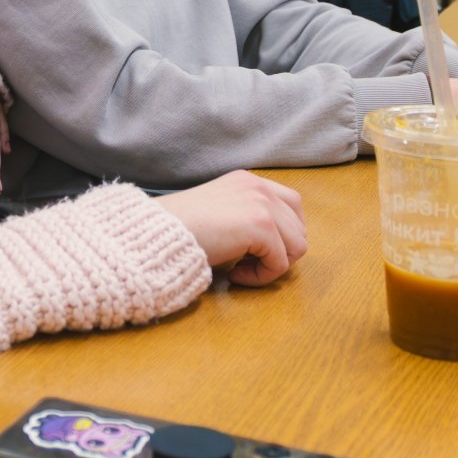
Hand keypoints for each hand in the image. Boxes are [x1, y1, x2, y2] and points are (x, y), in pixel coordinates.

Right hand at [156, 170, 307, 285]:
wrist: (159, 232)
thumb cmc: (179, 229)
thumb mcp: (219, 211)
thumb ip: (246, 216)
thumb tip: (275, 244)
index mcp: (248, 181)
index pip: (291, 206)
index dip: (281, 235)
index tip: (251, 252)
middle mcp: (260, 187)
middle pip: (299, 228)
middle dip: (280, 253)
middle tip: (247, 264)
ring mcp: (262, 204)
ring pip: (297, 247)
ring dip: (272, 266)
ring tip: (241, 270)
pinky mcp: (261, 226)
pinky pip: (281, 263)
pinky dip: (261, 277)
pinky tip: (234, 275)